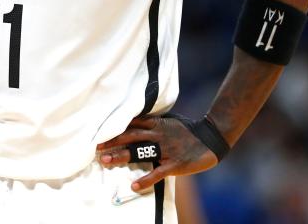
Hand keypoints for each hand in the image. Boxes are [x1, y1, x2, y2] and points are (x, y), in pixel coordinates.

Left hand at [96, 116, 218, 192]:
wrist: (211, 138)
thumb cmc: (188, 131)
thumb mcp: (169, 121)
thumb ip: (153, 122)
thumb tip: (135, 122)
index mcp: (157, 124)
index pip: (131, 125)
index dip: (115, 129)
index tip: (100, 133)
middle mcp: (158, 135)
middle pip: (130, 137)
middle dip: (112, 142)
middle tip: (96, 147)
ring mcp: (166, 149)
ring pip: (139, 152)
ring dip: (121, 156)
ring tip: (105, 161)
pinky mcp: (175, 164)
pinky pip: (158, 172)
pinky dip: (146, 179)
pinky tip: (134, 186)